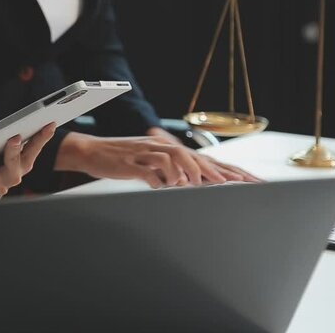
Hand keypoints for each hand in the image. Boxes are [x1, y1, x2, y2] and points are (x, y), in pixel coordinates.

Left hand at [0, 123, 55, 205]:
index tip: (50, 123)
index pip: (36, 147)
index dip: (43, 136)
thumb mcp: (6, 154)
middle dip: (15, 149)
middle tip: (14, 138)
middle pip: (16, 161)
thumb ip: (14, 142)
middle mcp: (14, 175)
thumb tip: (18, 124)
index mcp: (24, 163)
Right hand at [54, 132, 259, 188]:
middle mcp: (160, 148)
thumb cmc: (121, 160)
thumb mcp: (148, 163)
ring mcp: (146, 154)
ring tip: (195, 184)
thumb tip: (186, 183)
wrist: (91, 151)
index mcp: (167, 149)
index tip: (243, 180)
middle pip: (193, 157)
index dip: (223, 169)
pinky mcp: (130, 163)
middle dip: (214, 170)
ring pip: (173, 158)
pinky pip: (148, 170)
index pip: (201, 159)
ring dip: (186, 172)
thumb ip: (168, 171)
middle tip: (232, 183)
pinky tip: (163, 187)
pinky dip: (158, 178)